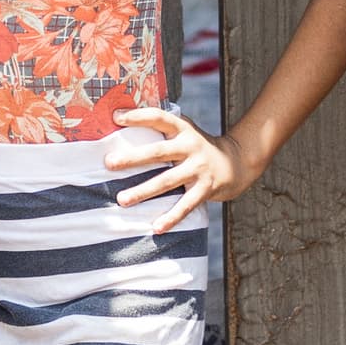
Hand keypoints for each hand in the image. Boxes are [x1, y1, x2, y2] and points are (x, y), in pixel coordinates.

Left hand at [107, 104, 244, 234]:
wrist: (237, 162)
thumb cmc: (197, 147)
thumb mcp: (184, 131)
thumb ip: (161, 129)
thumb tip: (121, 122)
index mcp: (183, 129)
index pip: (159, 117)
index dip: (138, 116)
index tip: (116, 117)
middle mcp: (190, 147)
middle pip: (158, 151)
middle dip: (133, 158)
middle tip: (109, 163)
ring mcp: (198, 169)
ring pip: (167, 181)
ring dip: (143, 191)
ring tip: (122, 200)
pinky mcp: (205, 189)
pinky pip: (186, 205)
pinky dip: (171, 218)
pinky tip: (156, 228)